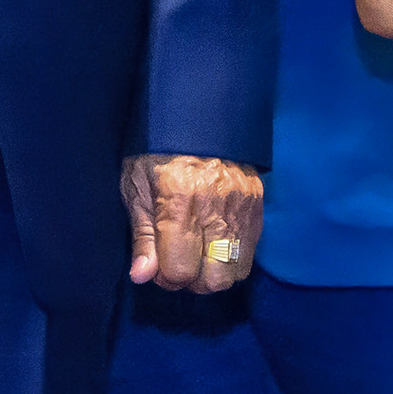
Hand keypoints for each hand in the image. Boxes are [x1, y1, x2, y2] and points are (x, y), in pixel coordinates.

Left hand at [122, 154, 263, 292]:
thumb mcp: (135, 186)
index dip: (165, 277)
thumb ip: (142, 235)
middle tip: (179, 262)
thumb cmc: (155, 150)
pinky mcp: (257, 204)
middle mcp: (214, 209)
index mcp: (177, 203)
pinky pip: (251, 252)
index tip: (158, 266)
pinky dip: (232, 257)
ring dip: (214, 272)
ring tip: (198, 255)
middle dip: (193, 281)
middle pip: (213, 279)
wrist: (196, 112)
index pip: (180, 271)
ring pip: (236, 270)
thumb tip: (142, 277)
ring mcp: (241, 207)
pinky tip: (215, 242)